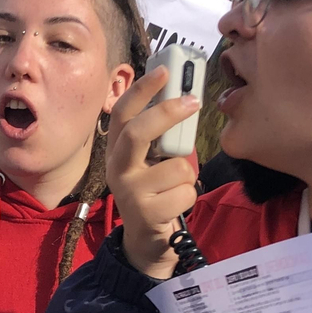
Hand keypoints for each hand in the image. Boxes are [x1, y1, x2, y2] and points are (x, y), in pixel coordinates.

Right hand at [104, 67, 200, 278]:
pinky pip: (185, 192)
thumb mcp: (151, 162)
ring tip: (175, 187)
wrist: (147, 242)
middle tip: (194, 102)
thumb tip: (185, 101)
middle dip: (167, 113)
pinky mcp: (146, 213)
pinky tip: (174, 206)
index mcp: (117, 150)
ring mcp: (129, 191)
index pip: (122, 113)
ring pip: (176, 166)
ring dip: (187, 176)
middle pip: (138, 132)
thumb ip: (161, 137)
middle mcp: (117, 168)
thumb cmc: (155, 193)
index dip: (141, 89)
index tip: (163, 70)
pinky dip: (189, 197)